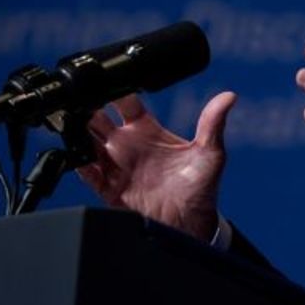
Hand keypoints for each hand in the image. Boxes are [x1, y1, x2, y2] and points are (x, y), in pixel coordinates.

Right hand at [76, 92, 235, 241]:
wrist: (190, 225)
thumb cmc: (200, 187)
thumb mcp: (210, 153)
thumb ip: (213, 124)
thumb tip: (229, 96)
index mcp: (147, 129)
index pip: (124, 101)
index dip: (116, 88)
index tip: (111, 79)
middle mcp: (128, 144)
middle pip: (98, 118)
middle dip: (88, 108)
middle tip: (84, 102)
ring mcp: (116, 165)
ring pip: (86, 141)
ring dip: (78, 132)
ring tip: (75, 125)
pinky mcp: (108, 187)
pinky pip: (87, 173)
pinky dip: (79, 164)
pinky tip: (80, 158)